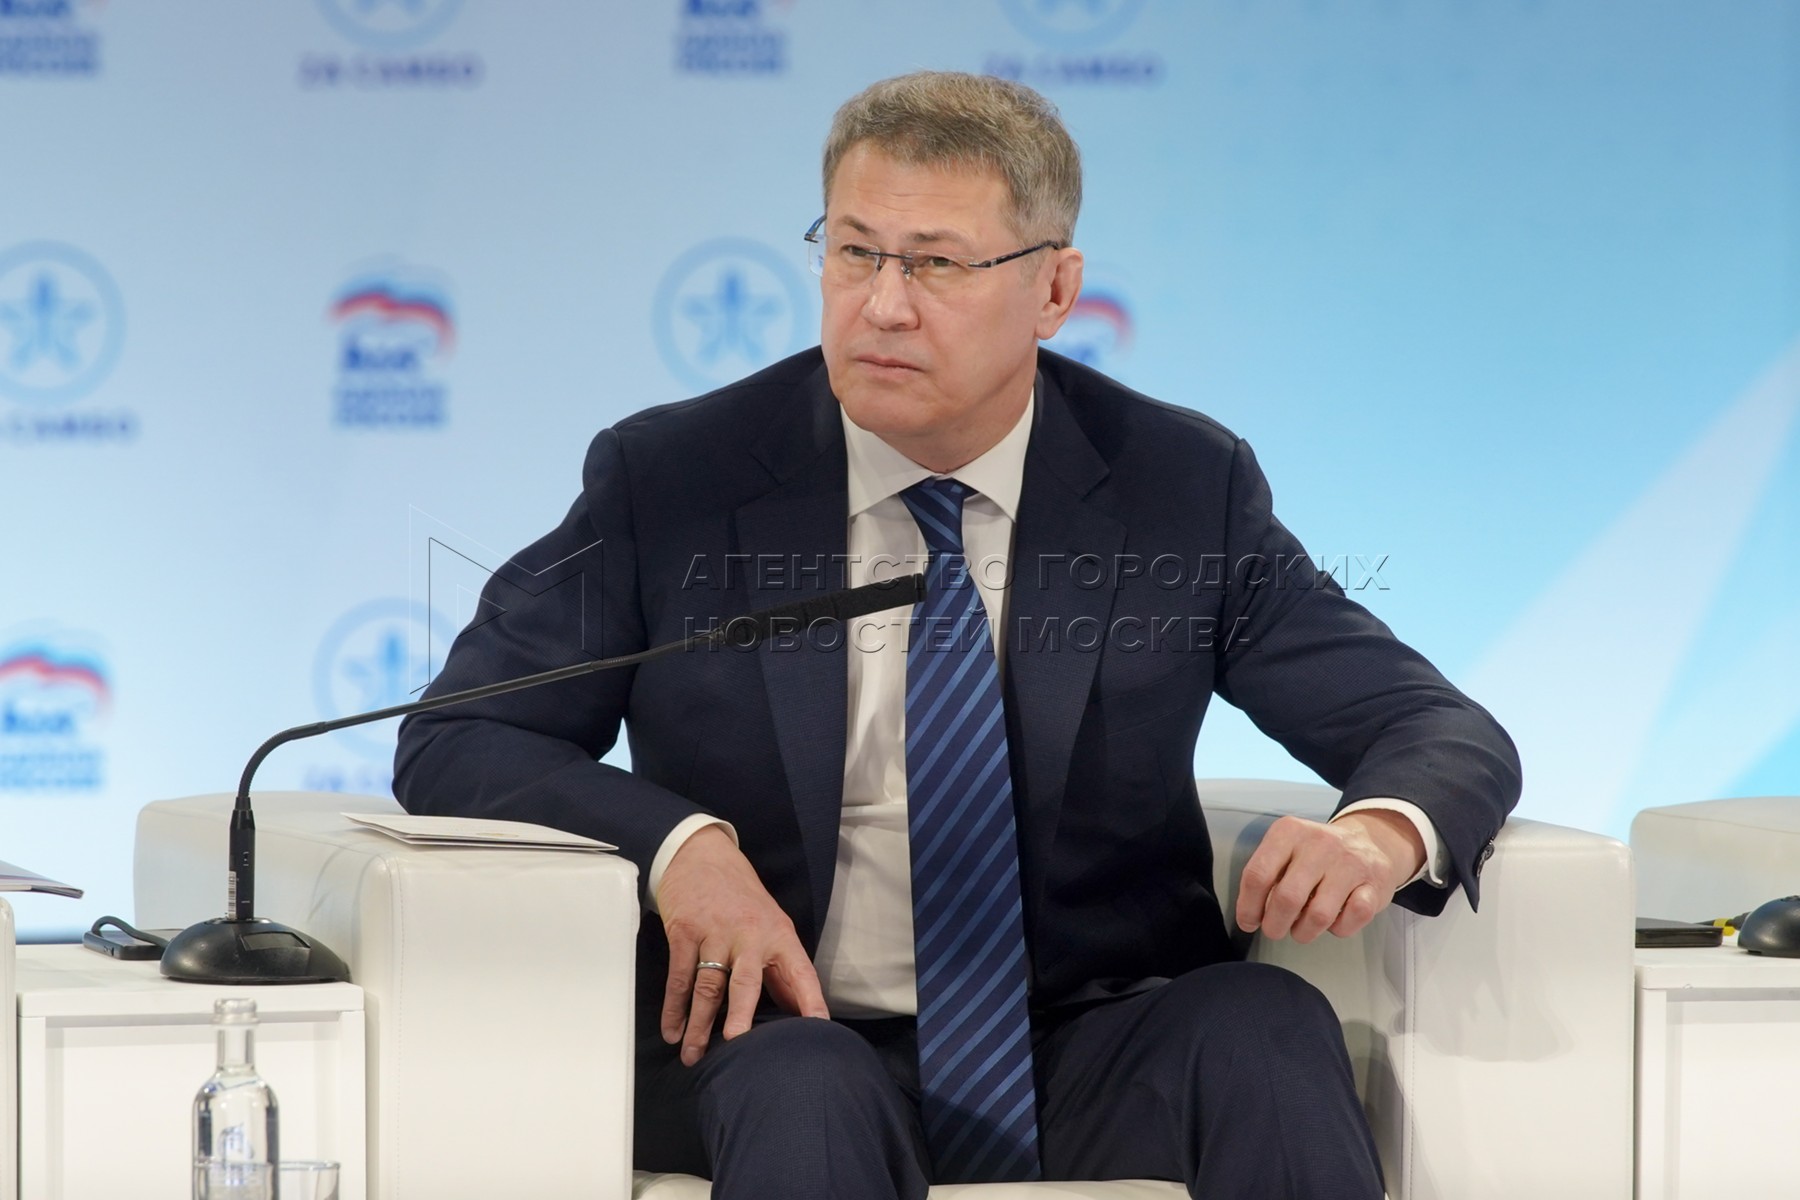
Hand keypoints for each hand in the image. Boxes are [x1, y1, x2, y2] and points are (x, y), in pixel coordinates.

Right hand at [655, 825, 829, 1064]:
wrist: (703, 855)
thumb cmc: (742, 897)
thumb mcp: (772, 925)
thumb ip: (781, 968)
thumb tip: (798, 1011)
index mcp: (779, 935)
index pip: (800, 971)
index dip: (810, 1000)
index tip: (818, 1028)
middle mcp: (749, 935)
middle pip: (745, 980)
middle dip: (741, 1012)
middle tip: (737, 1042)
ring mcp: (715, 933)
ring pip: (707, 985)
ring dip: (698, 1024)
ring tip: (693, 1055)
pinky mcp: (685, 932)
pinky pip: (679, 976)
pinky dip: (673, 1007)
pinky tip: (672, 1030)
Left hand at [1234, 811, 1425, 942]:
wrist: (1370, 842)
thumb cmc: (1317, 855)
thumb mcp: (1286, 850)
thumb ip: (1266, 876)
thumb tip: (1251, 916)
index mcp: (1289, 832)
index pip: (1258, 874)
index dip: (1248, 906)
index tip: (1249, 922)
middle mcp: (1319, 843)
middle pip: (1287, 897)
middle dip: (1275, 925)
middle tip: (1275, 931)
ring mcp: (1350, 862)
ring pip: (1319, 915)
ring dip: (1305, 932)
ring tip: (1302, 929)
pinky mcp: (1375, 882)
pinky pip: (1352, 919)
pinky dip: (1339, 929)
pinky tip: (1334, 921)